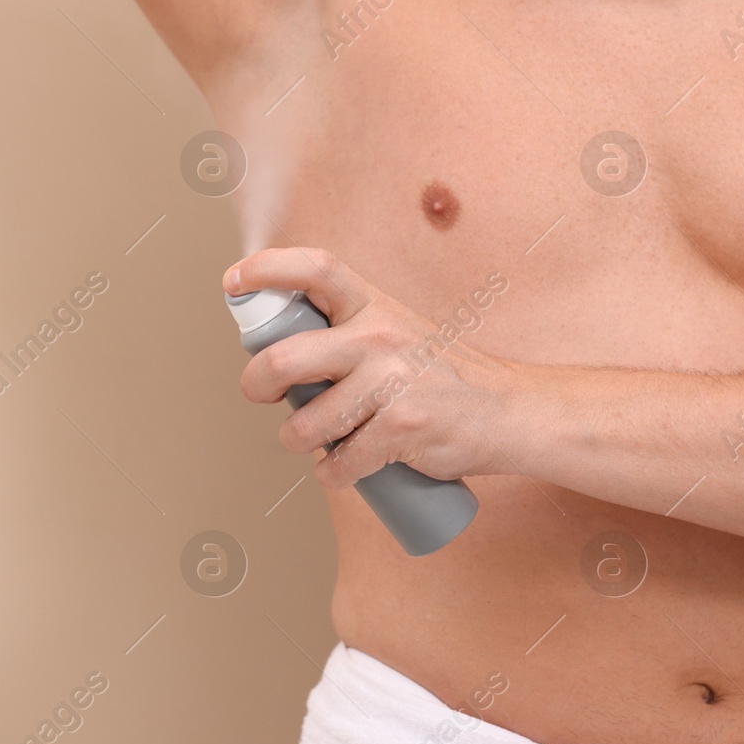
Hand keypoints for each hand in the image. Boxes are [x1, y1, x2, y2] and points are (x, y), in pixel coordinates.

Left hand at [223, 248, 515, 488]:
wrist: (510, 412)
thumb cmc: (446, 376)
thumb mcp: (401, 331)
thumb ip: (351, 332)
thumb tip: (284, 356)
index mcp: (377, 305)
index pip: (315, 268)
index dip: (265, 268)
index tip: (233, 281)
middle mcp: (381, 336)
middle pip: (286, 358)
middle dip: (256, 384)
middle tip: (259, 394)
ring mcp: (392, 383)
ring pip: (306, 424)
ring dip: (297, 442)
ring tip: (315, 442)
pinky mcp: (401, 430)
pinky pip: (339, 462)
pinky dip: (333, 475)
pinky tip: (344, 469)